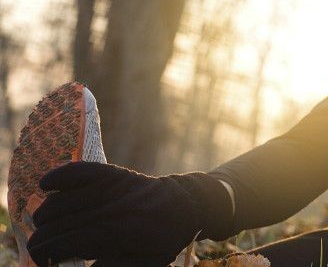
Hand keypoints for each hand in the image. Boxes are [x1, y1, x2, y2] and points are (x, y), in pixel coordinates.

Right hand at [27, 161, 232, 266]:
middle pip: (57, 224)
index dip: (45, 254)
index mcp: (115, 235)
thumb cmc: (164, 240)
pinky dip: (59, 175)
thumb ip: (114, 266)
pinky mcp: (114, 174)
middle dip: (41, 239)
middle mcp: (109, 210)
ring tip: (46, 224)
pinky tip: (46, 185)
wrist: (186, 206)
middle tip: (42, 248)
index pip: (65, 244)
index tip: (40, 260)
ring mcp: (110, 189)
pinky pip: (80, 170)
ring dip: (46, 214)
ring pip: (60, 201)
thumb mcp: (145, 262)